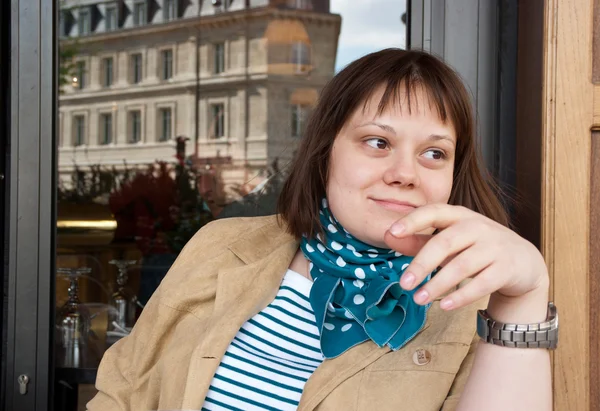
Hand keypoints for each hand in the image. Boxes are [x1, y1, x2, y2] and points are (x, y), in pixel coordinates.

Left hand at [383, 204, 548, 310]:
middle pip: (444, 243)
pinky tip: (445, 306)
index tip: (392, 233)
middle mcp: (477, 227)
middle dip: (421, 264)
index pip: (433, 212)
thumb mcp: (448, 241)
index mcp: (459, 215)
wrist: (523, 262)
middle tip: (403, 283)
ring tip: (418, 299)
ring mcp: (494, 246)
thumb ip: (418, 240)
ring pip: (462, 266)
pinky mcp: (506, 268)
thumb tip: (387, 236)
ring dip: (438, 284)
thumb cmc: (475, 248)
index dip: (412, 221)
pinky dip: (462, 296)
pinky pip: (482, 283)